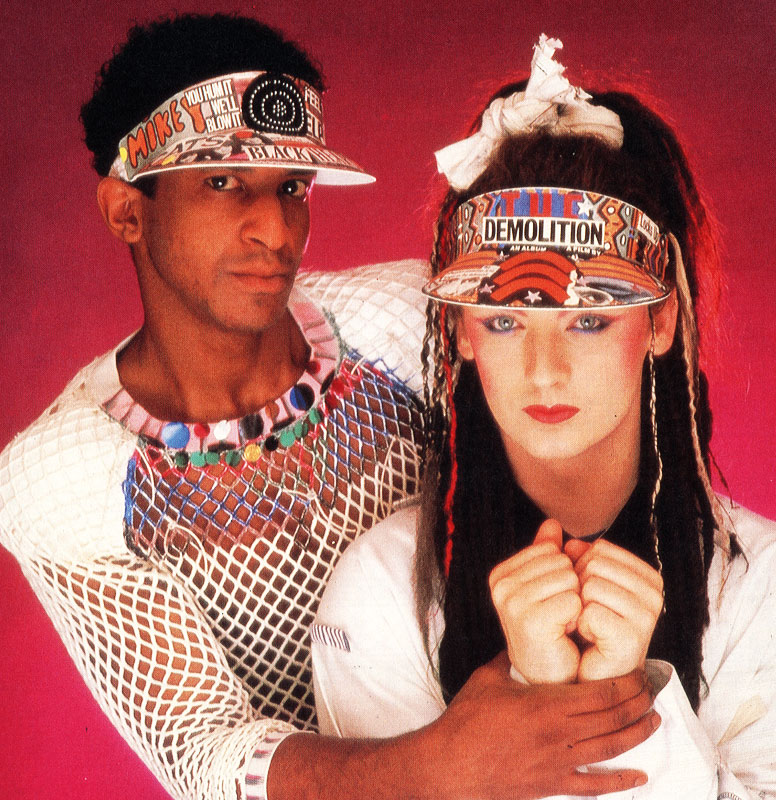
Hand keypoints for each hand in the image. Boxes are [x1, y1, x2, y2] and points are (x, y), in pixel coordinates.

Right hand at [426, 652, 658, 799]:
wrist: (450, 763)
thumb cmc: (466, 719)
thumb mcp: (488, 677)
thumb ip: (510, 658)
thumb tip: (521, 641)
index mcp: (546, 705)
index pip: (601, 693)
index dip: (626, 683)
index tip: (640, 672)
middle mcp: (559, 734)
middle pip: (613, 718)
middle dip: (638, 703)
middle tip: (654, 690)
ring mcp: (558, 762)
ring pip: (610, 749)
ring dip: (637, 734)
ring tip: (655, 721)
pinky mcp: (551, 784)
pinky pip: (594, 787)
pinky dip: (620, 783)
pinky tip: (640, 777)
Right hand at [489, 519, 581, 683]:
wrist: (547, 674)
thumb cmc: (549, 628)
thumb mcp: (545, 586)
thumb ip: (546, 553)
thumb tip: (552, 523)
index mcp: (501, 574)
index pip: (549, 549)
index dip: (561, 573)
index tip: (549, 599)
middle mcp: (501, 586)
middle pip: (561, 562)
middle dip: (569, 588)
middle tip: (557, 615)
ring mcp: (513, 603)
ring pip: (570, 580)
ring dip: (574, 603)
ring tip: (560, 624)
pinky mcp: (531, 621)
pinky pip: (574, 601)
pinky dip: (577, 618)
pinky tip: (563, 633)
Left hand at [565, 539, 663, 681]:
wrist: (597, 671)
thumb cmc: (594, 626)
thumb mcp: (588, 584)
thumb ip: (580, 558)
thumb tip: (570, 543)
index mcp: (648, 576)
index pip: (599, 549)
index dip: (582, 568)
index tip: (591, 595)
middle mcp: (653, 594)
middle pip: (593, 565)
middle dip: (579, 587)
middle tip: (589, 612)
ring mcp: (646, 617)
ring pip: (589, 587)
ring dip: (580, 608)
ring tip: (592, 625)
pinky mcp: (631, 639)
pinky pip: (589, 613)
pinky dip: (581, 625)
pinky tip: (593, 638)